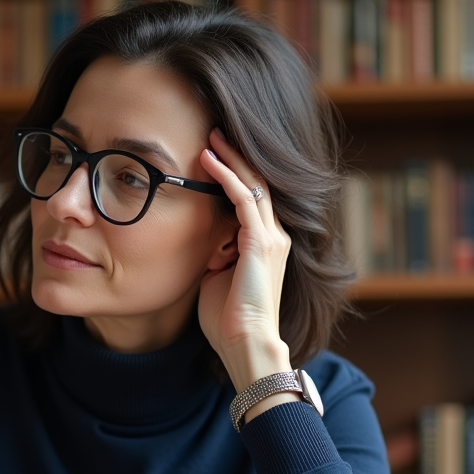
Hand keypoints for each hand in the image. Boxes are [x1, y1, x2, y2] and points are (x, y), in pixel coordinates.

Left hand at [197, 128, 294, 392]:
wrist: (244, 342)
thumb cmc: (227, 319)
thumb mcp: (216, 276)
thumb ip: (214, 254)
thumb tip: (199, 240)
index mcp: (265, 245)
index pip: (253, 198)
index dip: (234, 173)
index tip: (212, 154)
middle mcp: (274, 236)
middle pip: (257, 183)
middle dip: (235, 156)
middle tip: (214, 131)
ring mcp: (271, 238)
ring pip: (253, 184)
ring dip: (231, 158)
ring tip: (211, 136)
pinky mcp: (261, 242)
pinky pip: (244, 198)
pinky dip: (226, 176)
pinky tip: (209, 160)